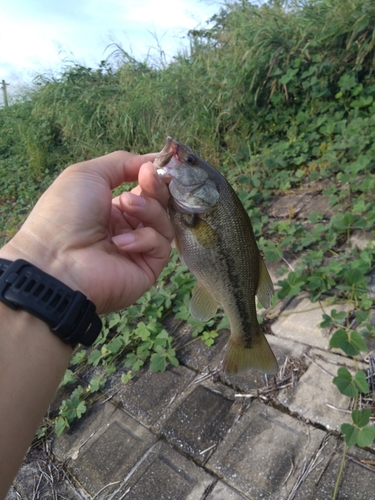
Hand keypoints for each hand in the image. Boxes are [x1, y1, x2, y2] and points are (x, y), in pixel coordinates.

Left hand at [0, 151, 173, 313]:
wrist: (56, 260)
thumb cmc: (66, 213)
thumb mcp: (88, 174)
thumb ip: (123, 163)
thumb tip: (153, 160)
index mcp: (112, 208)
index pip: (146, 190)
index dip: (154, 176)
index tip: (159, 164)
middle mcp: (127, 228)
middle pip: (160, 204)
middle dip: (156, 188)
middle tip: (147, 178)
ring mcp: (138, 249)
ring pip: (164, 222)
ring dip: (148, 209)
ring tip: (126, 205)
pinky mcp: (147, 268)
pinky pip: (160, 246)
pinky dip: (143, 239)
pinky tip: (120, 242)